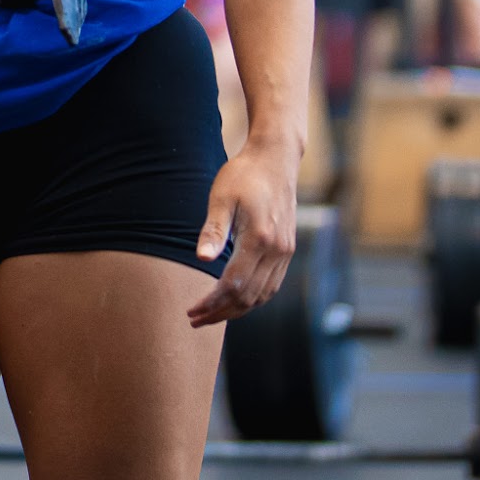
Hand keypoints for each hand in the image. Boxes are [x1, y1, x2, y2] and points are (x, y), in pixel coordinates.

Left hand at [188, 141, 299, 328]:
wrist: (276, 160)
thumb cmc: (243, 175)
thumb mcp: (221, 197)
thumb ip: (213, 230)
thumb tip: (202, 259)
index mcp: (259, 239)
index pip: (233, 285)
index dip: (212, 303)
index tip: (191, 311)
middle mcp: (277, 250)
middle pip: (249, 297)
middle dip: (221, 313)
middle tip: (194, 320)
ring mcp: (285, 252)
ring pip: (262, 295)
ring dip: (236, 309)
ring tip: (211, 315)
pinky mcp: (287, 249)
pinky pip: (271, 285)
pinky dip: (252, 298)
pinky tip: (234, 299)